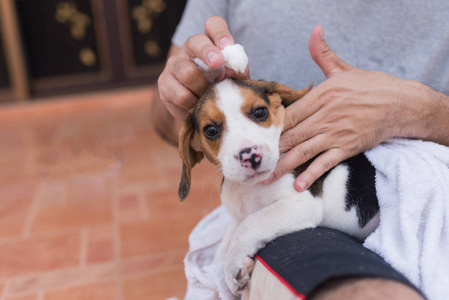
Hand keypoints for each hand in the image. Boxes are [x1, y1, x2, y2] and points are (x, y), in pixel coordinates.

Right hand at [157, 16, 249, 119]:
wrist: (202, 111)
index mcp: (209, 43)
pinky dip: (193, 103)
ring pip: (188, 73)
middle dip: (207, 52)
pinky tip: (197, 105)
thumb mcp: (234, 80)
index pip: (213, 26)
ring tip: (208, 96)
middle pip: (195, 42)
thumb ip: (237, 72)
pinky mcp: (164, 83)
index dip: (220, 33)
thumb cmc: (220, 90)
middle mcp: (189, 49)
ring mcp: (174, 65)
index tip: (227, 45)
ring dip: (203, 88)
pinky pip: (181, 95)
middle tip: (217, 63)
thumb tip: (233, 69)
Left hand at [266, 25, 435, 191]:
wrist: (401, 103)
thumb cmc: (371, 86)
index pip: (288, 114)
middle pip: (290, 135)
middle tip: (251, 161)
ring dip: (282, 166)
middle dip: (269, 150)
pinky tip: (298, 186)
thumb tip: (314, 32)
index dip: (270, 127)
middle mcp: (324, 116)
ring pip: (302, 151)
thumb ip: (323, 54)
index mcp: (320, 96)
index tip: (254, 136)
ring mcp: (335, 134)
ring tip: (265, 178)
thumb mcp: (343, 69)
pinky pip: (325, 163)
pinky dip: (311, 175)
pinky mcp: (347, 147)